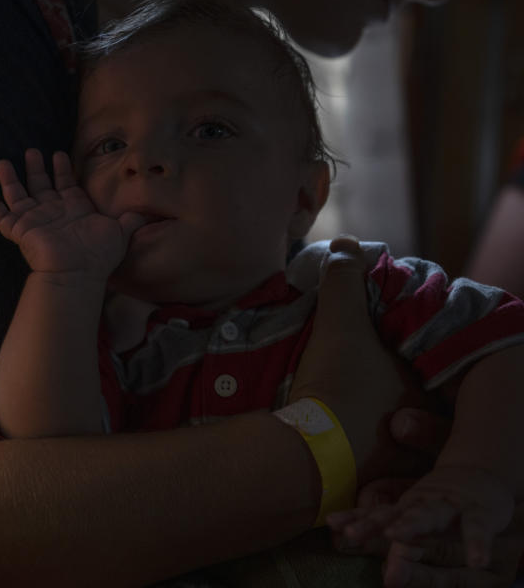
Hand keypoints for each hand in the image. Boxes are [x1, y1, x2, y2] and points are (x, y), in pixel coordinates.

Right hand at [0, 149, 145, 276]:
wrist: (76, 271)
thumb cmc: (98, 254)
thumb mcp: (121, 231)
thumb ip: (132, 219)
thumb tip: (150, 211)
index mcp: (73, 210)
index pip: (65, 184)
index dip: (61, 169)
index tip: (59, 154)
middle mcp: (51, 212)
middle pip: (39, 185)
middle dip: (35, 168)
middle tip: (31, 150)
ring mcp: (33, 221)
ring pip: (17, 195)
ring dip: (10, 178)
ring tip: (2, 161)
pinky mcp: (18, 230)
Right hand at [288, 236, 417, 478]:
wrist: (305, 458)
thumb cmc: (337, 389)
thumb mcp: (340, 325)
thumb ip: (344, 283)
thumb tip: (346, 244)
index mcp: (425, 397)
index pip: (430, 372)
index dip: (409, 358)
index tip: (383, 349)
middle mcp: (419, 438)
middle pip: (412, 410)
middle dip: (391, 396)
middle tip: (361, 382)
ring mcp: (393, 469)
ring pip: (389, 444)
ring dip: (370, 428)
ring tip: (342, 410)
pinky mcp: (362, 490)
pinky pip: (365, 469)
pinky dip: (349, 455)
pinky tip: (327, 440)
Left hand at [331, 496, 523, 586]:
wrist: (481, 476)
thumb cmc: (441, 502)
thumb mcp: (412, 512)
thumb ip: (388, 525)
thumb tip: (355, 548)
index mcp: (405, 507)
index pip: (375, 513)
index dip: (354, 518)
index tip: (331, 522)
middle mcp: (422, 504)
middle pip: (393, 515)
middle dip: (371, 525)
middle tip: (350, 535)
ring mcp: (449, 506)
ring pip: (428, 515)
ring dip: (410, 525)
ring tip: (392, 535)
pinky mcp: (479, 513)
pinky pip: (477, 529)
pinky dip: (477, 544)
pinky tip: (476, 561)